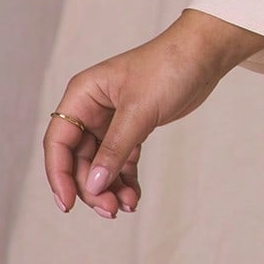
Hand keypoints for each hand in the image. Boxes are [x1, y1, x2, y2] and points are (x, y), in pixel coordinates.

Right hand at [44, 19, 236, 218]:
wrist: (205, 53)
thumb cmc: (169, 67)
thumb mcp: (139, 111)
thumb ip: (115, 149)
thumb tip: (94, 185)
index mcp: (82, 95)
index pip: (58, 141)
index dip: (59, 175)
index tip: (69, 203)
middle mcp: (92, 108)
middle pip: (79, 158)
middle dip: (92, 186)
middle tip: (111, 209)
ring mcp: (112, 119)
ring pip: (101, 163)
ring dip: (109, 187)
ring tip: (127, 206)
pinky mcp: (134, 127)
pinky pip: (122, 160)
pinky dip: (125, 179)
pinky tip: (134, 196)